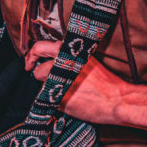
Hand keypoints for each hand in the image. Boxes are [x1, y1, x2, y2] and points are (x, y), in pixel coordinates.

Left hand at [24, 41, 146, 144]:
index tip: (31, 60)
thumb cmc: (105, 82)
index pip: (40, 46)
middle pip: (36, 63)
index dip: (32, 53)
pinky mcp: (60, 97)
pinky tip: (66, 99)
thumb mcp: (87, 61)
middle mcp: (62, 62)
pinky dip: (53, 98)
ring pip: (39, 79)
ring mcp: (59, 80)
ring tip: (58, 88)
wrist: (116, 100)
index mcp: (70, 51)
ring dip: (45, 84)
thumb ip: (69, 58)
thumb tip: (54, 60)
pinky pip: (48, 96)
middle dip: (33, 66)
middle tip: (32, 69)